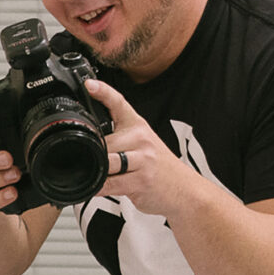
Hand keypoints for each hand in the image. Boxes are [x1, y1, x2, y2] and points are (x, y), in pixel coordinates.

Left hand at [85, 79, 191, 215]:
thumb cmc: (159, 167)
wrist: (185, 189)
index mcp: (138, 126)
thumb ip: (120, 137)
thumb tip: (91, 137)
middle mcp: (140, 139)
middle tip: (89, 161)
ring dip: (94, 172)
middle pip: (103, 142)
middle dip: (91, 154)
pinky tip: (96, 187)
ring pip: (105, 162)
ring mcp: (142, 160)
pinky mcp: (141, 180)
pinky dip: (98, 187)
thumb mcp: (143, 144)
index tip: (88, 85)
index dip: (103, 92)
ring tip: (91, 176)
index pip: (119, 103)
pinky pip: (110, 184)